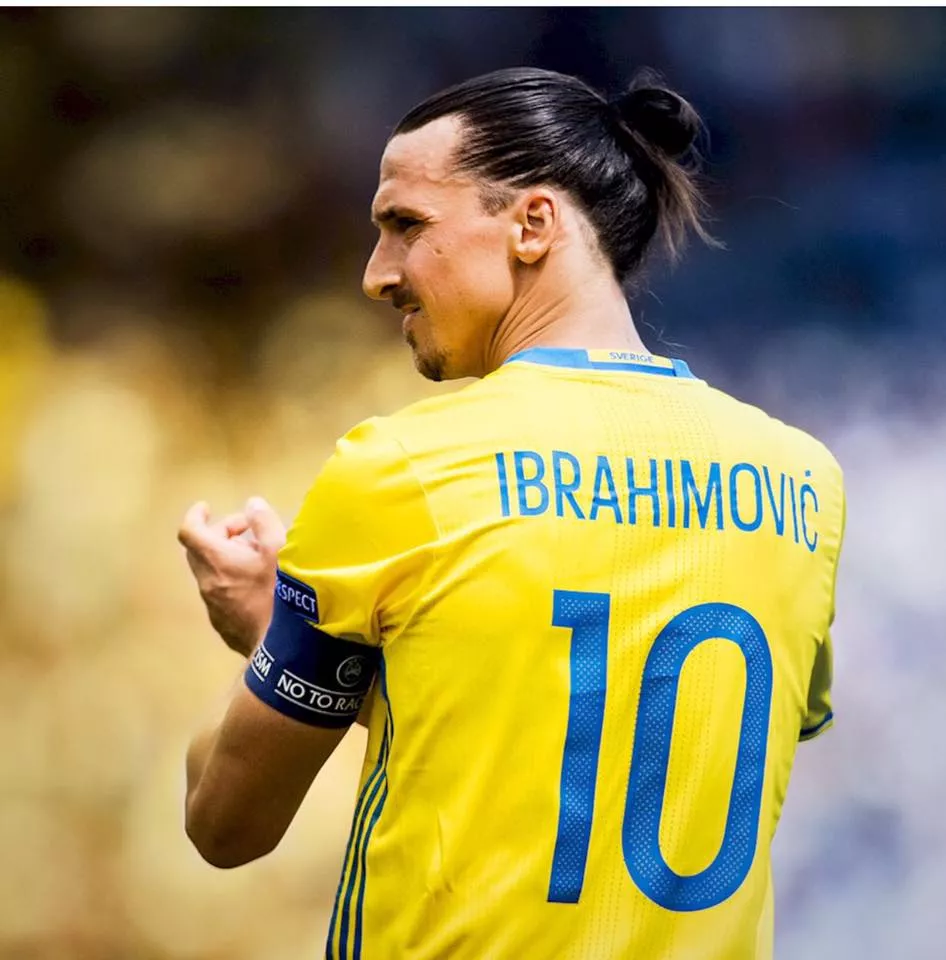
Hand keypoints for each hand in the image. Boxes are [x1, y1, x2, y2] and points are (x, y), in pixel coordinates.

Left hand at [178, 496, 286, 656]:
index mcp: (216, 560)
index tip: (207, 508)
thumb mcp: (280, 549)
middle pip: (199, 551)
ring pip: (211, 574)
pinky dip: (231, 581)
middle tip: (246, 532)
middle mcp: (207, 583)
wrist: (283, 646)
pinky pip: (220, 594)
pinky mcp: (223, 625)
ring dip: (227, 560)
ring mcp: (213, 607)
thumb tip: (252, 505)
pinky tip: (257, 587)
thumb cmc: (282, 592)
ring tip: (257, 560)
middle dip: (219, 535)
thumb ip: (264, 522)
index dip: (196, 516)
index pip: (190, 531)